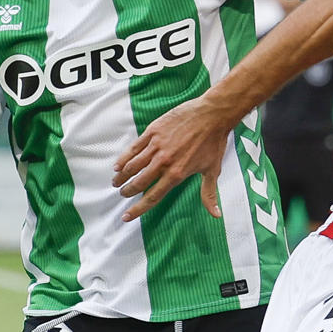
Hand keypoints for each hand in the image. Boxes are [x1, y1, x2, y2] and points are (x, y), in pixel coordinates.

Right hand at [113, 95, 232, 220]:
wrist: (212, 114)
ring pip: (133, 165)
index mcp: (177, 174)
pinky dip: (124, 158)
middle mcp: (164, 162)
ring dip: (122, 176)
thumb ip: (208, 194)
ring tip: (116, 181)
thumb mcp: (212, 171)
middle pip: (138, 182)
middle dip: (127, 191)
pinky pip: (134, 148)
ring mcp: (157, 146)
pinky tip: (118, 165)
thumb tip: (216, 215)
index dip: (137, 208)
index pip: (152, 196)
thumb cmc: (214, 143)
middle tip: (122, 193)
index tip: (126, 216)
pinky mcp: (153, 132)